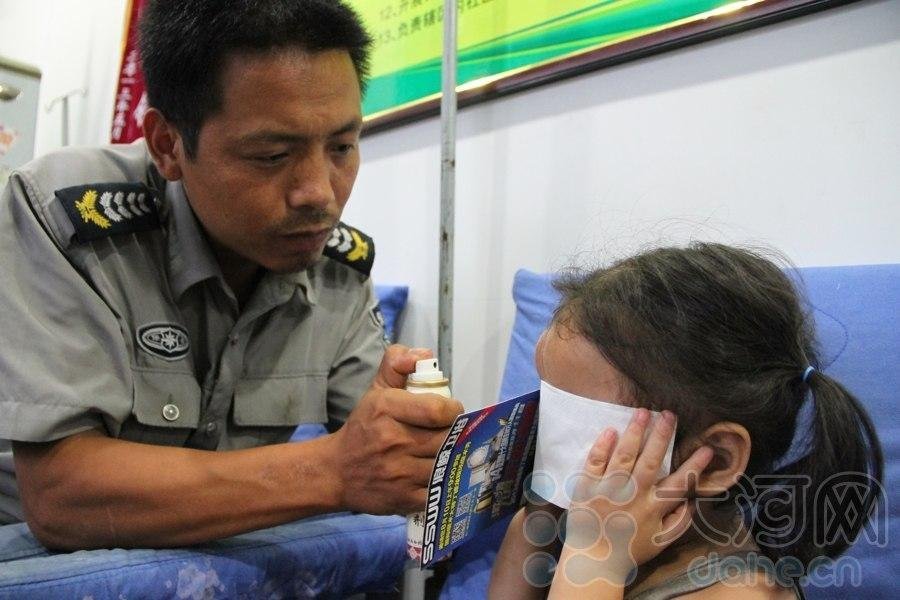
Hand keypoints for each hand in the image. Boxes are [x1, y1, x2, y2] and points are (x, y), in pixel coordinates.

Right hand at [330, 346, 463, 514]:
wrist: (336, 472)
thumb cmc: (363, 428)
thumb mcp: (376, 390)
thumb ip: (397, 364)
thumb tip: (423, 355)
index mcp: (386, 408)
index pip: (437, 410)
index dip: (453, 410)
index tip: (451, 412)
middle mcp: (392, 440)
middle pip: (445, 438)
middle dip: (455, 435)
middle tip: (451, 433)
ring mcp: (398, 473)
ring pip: (445, 465)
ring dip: (452, 459)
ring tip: (449, 453)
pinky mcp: (403, 499)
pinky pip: (438, 490)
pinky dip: (444, 484)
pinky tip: (441, 475)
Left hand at [556, 409, 713, 586]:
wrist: (593, 558)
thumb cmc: (629, 549)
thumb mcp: (660, 542)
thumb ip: (679, 523)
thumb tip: (693, 503)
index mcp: (653, 508)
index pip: (679, 483)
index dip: (695, 465)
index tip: (707, 448)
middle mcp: (633, 495)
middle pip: (651, 461)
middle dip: (662, 436)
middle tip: (670, 414)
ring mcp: (609, 489)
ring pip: (624, 456)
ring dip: (635, 432)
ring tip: (643, 412)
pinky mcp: (588, 486)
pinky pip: (595, 462)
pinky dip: (603, 446)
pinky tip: (611, 430)